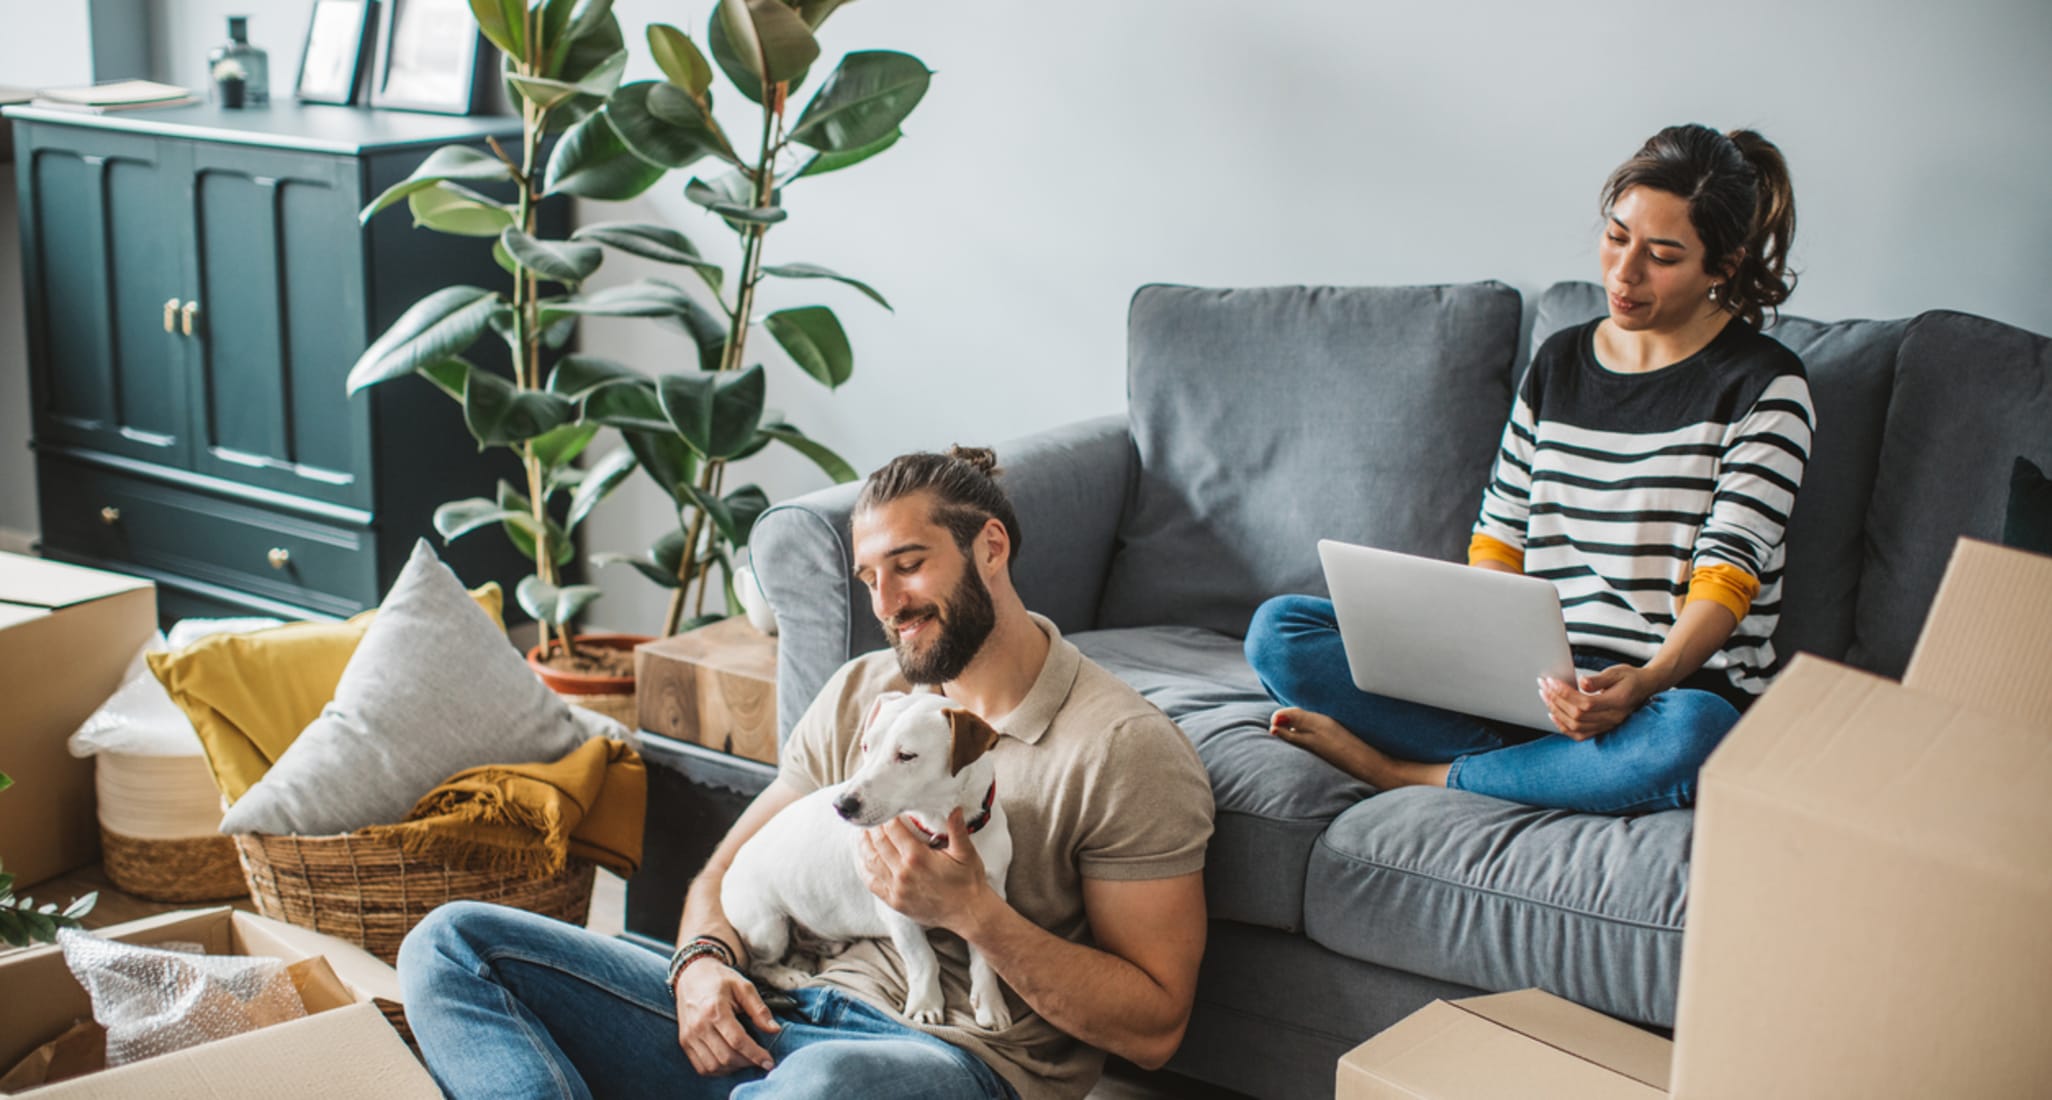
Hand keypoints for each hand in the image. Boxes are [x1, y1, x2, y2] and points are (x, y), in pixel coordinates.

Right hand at [673, 957, 779, 1074]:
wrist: (691, 975)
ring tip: (746, 1060)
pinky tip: (730, 1062)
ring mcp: (689, 1036)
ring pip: (713, 1066)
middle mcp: (699, 1026)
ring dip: (733, 1068)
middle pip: (726, 1057)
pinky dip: (718, 1070)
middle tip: (760, 1059)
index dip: (756, 1055)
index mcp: (715, 1010)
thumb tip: (774, 1030)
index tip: (769, 1062)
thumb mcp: (744, 987)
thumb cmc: (719, 979)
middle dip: (747, 1063)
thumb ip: (759, 1010)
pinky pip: (701, 1067)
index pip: (738, 1041)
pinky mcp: (684, 1042)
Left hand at [860, 809, 991, 932]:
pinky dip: (863, 868)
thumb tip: (955, 807)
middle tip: (870, 817)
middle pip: (878, 843)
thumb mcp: (966, 853)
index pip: (892, 830)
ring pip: (870, 861)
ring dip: (863, 845)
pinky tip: (862, 858)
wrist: (968, 913)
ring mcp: (896, 889)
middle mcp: (902, 873)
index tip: (885, 807)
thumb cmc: (968, 882)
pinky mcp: (894, 901)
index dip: (886, 817)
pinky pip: (871, 882)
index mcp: (917, 857)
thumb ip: (957, 829)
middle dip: (872, 827)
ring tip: (862, 833)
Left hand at [1537, 664, 1656, 739]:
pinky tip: (1553, 715)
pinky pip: (1580, 735)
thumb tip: (1582, 682)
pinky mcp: (1602, 728)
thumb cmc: (1630, 677)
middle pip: (1577, 715)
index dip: (1565, 693)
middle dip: (1556, 700)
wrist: (1644, 688)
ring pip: (1576, 726)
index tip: (1551, 681)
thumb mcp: (1617, 672)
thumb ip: (1599, 679)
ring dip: (1556, 711)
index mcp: (1617, 703)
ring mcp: (1607, 725)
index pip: (1585, 703)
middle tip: (1543, 686)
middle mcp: (1612, 718)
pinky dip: (1564, 727)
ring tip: (1545, 696)